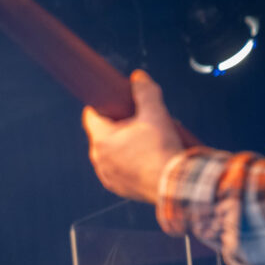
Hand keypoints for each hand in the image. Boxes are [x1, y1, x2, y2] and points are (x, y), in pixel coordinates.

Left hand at [82, 70, 184, 203]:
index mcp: (102, 139)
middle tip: (138, 122)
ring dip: (122, 145)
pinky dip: (126, 162)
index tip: (114, 103)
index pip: (91, 116)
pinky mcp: (116, 187)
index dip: (103, 106)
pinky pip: (116, 169)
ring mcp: (106, 174)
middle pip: (102, 134)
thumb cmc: (162, 149)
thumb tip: (138, 77)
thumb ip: (145, 92)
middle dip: (118, 126)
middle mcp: (98, 158)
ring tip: (145, 142)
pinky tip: (144, 159)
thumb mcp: (155, 114)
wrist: (173, 184)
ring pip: (110, 152)